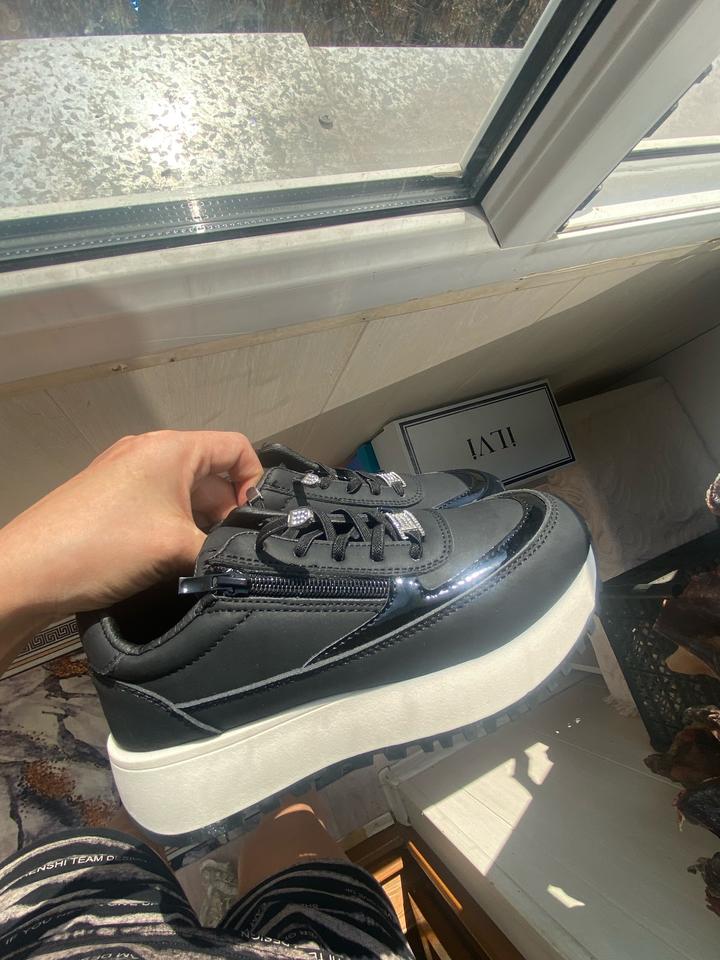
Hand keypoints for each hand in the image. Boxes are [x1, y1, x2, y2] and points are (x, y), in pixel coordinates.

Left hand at [0, 431, 261, 666]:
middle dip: (226, 512)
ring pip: (185, 495)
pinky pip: (160, 507)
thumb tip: (244, 560)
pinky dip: (175, 530)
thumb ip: (221, 549)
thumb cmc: (105, 546)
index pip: (237, 447)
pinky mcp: (112, 499)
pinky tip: (173, 561)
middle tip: (228, 550)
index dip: (255, 482)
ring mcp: (128, 475)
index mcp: (172, 448)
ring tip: (200, 561)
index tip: (251, 523)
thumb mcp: (177, 548)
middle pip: (212, 474)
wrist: (28, 572)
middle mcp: (151, 452)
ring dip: (200, 526)